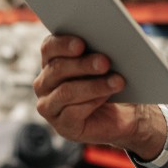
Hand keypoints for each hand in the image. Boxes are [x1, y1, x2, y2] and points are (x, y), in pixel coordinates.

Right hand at [33, 35, 164, 157]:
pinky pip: (73, 113)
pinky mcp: (61, 126)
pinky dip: (92, 103)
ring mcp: (49, 106)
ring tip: (117, 81)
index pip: (49, 47)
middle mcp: (44, 83)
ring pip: (66, 92)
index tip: (82, 44)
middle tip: (105, 62)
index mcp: (51, 61)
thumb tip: (106, 41)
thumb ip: (97, 51)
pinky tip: (106, 98)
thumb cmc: (109, 81)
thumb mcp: (104, 63)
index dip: (63, 44)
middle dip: (83, 64)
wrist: (123, 114)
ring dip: (94, 86)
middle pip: (57, 69)